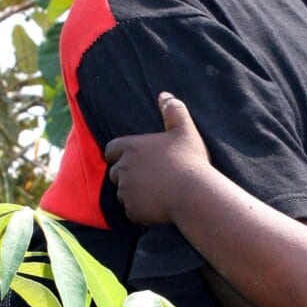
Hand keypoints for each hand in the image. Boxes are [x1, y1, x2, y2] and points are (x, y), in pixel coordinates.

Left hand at [104, 93, 209, 223]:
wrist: (195, 194)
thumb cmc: (190, 161)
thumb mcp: (185, 130)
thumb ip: (174, 111)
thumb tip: (165, 95)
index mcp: (131, 147)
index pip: (111, 149)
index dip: (119, 154)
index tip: (134, 159)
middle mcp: (124, 168)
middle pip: (115, 173)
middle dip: (127, 175)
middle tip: (150, 177)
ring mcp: (126, 190)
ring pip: (123, 193)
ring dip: (133, 193)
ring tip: (155, 193)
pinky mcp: (133, 209)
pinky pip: (131, 211)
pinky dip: (140, 211)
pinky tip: (157, 207)